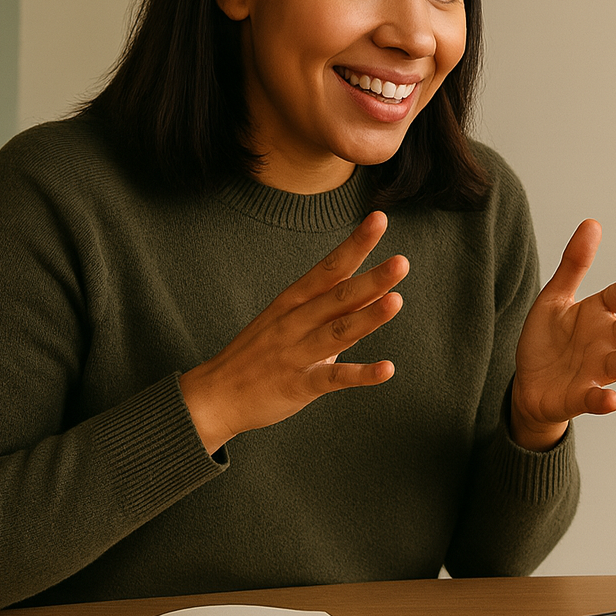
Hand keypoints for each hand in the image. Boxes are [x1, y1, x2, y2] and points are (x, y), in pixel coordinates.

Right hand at [180, 211, 406, 454]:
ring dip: (368, 317)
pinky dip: (360, 374)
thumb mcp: (290, 322)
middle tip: (402, 262)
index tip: (379, 219)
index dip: (355, 244)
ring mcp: (294, 354)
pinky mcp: (297, 385)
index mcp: (293, 301)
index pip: (329, 267)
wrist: (214, 395)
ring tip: (397, 301)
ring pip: (337, 332)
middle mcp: (294, 322)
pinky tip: (387, 369)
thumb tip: (376, 293)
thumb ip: (335, 311)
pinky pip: (332, 379)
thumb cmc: (257, 355)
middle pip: (337, 297)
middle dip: (370, 279)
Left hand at [510, 219, 615, 450]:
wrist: (530, 385)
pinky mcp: (581, 397)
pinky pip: (594, 398)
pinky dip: (604, 400)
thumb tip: (592, 223)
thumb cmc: (548, 340)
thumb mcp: (555, 298)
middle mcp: (606, 342)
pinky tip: (613, 398)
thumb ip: (574, 265)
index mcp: (600, 314)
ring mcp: (596, 371)